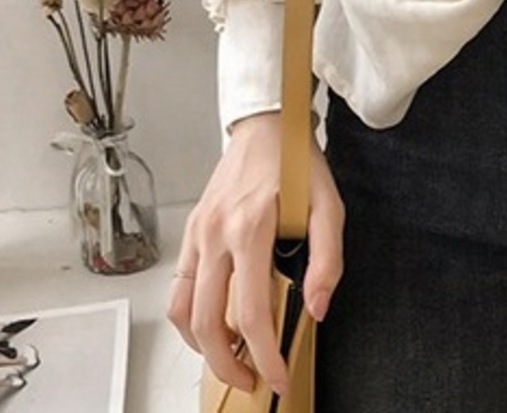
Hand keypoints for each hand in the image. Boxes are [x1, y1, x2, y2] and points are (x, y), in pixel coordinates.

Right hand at [166, 111, 344, 395]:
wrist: (265, 125)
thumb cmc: (297, 163)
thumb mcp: (328, 205)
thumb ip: (327, 258)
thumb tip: (316, 307)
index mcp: (251, 228)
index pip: (249, 312)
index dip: (263, 355)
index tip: (277, 377)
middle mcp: (216, 234)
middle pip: (207, 322)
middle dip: (228, 364)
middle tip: (252, 381)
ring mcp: (197, 233)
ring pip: (182, 311)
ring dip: (203, 346)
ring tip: (232, 357)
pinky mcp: (190, 231)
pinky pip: (178, 287)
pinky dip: (191, 317)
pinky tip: (215, 323)